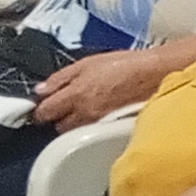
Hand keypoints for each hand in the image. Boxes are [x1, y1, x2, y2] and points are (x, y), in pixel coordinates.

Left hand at [30, 45, 178, 129]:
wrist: (155, 74)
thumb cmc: (122, 64)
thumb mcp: (86, 63)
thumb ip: (60, 78)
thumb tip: (39, 91)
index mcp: (74, 95)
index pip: (44, 112)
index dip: (41, 109)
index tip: (43, 105)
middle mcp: (83, 114)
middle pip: (59, 127)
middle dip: (59, 118)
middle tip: (64, 107)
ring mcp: (98, 124)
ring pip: (76, 131)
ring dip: (74, 124)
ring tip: (82, 111)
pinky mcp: (111, 128)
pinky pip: (92, 131)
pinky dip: (90, 126)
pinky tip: (97, 115)